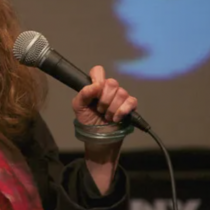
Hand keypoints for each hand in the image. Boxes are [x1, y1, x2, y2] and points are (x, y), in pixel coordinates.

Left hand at [71, 65, 137, 194]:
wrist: (98, 138)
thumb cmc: (87, 122)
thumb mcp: (78, 107)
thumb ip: (83, 94)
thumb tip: (94, 85)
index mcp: (95, 87)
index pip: (98, 71)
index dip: (97, 78)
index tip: (94, 91)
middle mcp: (109, 90)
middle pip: (112, 82)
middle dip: (104, 99)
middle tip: (99, 109)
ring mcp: (120, 97)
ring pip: (122, 93)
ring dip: (112, 108)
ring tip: (106, 117)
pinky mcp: (129, 107)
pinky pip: (131, 102)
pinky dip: (122, 111)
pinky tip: (116, 118)